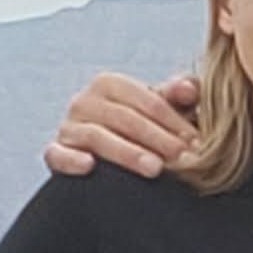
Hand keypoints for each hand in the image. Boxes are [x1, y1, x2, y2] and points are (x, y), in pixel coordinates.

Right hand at [43, 73, 202, 177]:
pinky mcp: (55, 152)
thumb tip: (189, 88)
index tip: (197, 143)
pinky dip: (71, 160)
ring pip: (97, 137)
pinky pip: (57, 155)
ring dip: (128, 153)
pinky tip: (90, 166)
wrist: (110, 153)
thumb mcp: (163, 110)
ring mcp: (68, 127)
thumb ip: (179, 94)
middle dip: (158, 139)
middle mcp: (84, 101)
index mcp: (110, 83)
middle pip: (125, 119)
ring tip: (156, 169)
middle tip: (184, 159)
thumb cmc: (143, 126)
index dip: (176, 121)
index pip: (148, 101)